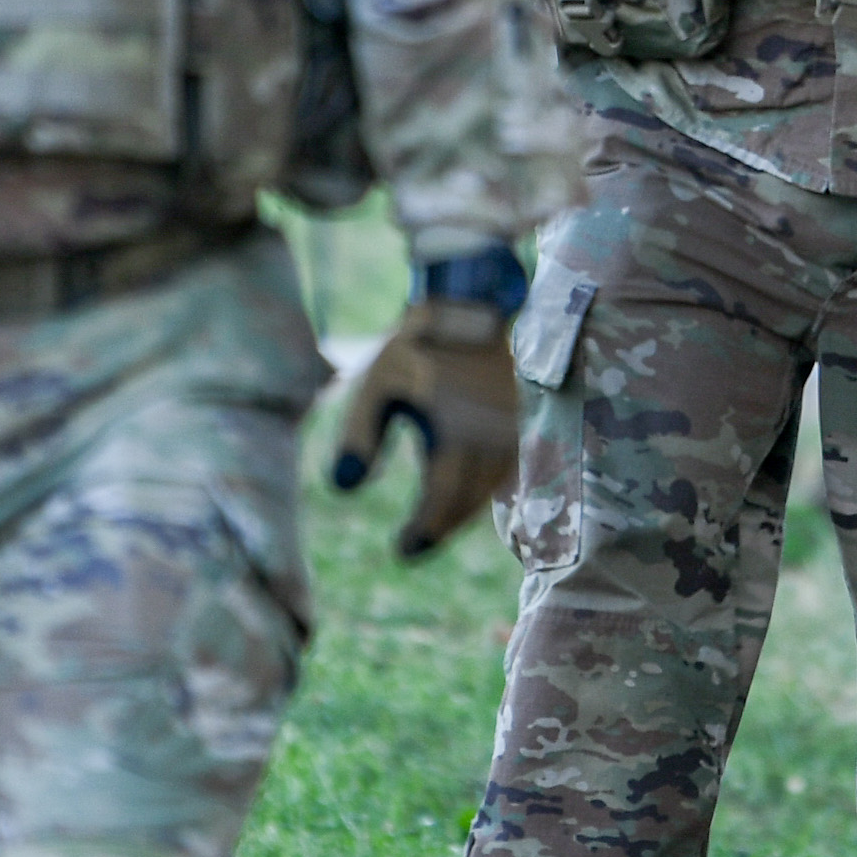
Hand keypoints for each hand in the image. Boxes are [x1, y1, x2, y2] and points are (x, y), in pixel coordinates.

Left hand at [332, 298, 527, 557]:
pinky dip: (482, 488)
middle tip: (413, 543)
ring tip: (435, 522)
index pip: (442, 498)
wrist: (465, 307)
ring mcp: (507, 429)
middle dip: (441, 526)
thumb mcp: (374, 389)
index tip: (401, 549)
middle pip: (468, 499)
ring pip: (489, 487)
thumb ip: (358, 439)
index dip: (424, 531)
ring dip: (463, 510)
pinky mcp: (515, 420)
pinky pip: (503, 468)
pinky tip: (462, 490)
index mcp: (456, 432)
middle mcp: (489, 437)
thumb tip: (341, 487)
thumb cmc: (413, 348)